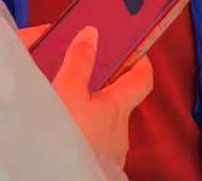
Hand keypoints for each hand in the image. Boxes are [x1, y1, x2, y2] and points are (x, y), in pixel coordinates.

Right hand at [21, 25, 153, 170]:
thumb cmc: (68, 137)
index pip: (143, 77)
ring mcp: (110, 151)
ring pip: (104, 122)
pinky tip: (63, 128)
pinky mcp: (96, 163)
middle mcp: (120, 130)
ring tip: (65, 101)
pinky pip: (93, 140)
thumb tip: (91, 34)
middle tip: (84, 72)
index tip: (134, 48)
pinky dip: (82, 130)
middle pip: (119, 100)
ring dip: (90, 111)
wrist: (58, 174)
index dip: (140, 61)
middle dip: (104, 86)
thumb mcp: (68, 92)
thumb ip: (79, 63)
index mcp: (118, 107)